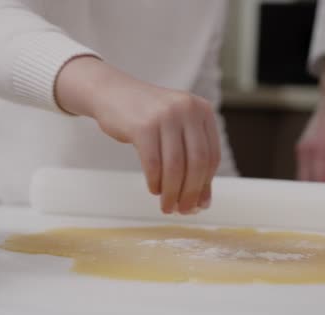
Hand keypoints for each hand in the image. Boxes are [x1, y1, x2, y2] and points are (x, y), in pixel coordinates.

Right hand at [55, 57, 219, 213]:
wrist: (113, 93)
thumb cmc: (148, 117)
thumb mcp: (176, 131)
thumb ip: (192, 161)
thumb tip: (202, 203)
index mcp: (202, 110)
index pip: (212, 156)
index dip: (206, 184)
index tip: (199, 204)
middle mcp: (187, 110)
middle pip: (197, 162)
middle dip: (191, 192)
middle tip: (183, 210)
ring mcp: (165, 115)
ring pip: (176, 166)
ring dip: (172, 192)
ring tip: (166, 206)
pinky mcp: (143, 125)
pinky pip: (154, 163)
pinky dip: (155, 181)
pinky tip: (154, 189)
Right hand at [296, 53, 324, 183]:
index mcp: (318, 148)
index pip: (320, 182)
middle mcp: (304, 150)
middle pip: (307, 185)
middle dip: (318, 199)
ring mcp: (300, 149)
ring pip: (303, 180)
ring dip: (314, 191)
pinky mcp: (302, 149)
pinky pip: (304, 172)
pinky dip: (313, 182)